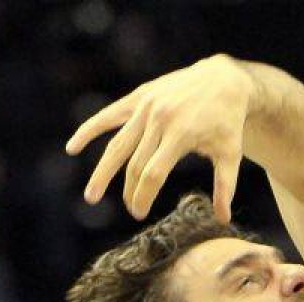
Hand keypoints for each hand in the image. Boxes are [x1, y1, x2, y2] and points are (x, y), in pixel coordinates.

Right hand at [65, 54, 251, 222]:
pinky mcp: (139, 97)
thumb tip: (223, 220)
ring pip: (118, 144)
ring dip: (102, 171)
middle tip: (130, 209)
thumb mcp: (230, 154)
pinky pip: (110, 115)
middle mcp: (160, 120)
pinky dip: (90, 130)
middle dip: (129, 190)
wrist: (223, 79)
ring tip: (91, 196)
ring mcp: (147, 107)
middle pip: (134, 163)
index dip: (143, 195)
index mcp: (180, 135)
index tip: (139, 212)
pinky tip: (73, 147)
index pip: (153, 173)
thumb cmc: (228, 121)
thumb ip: (224, 187)